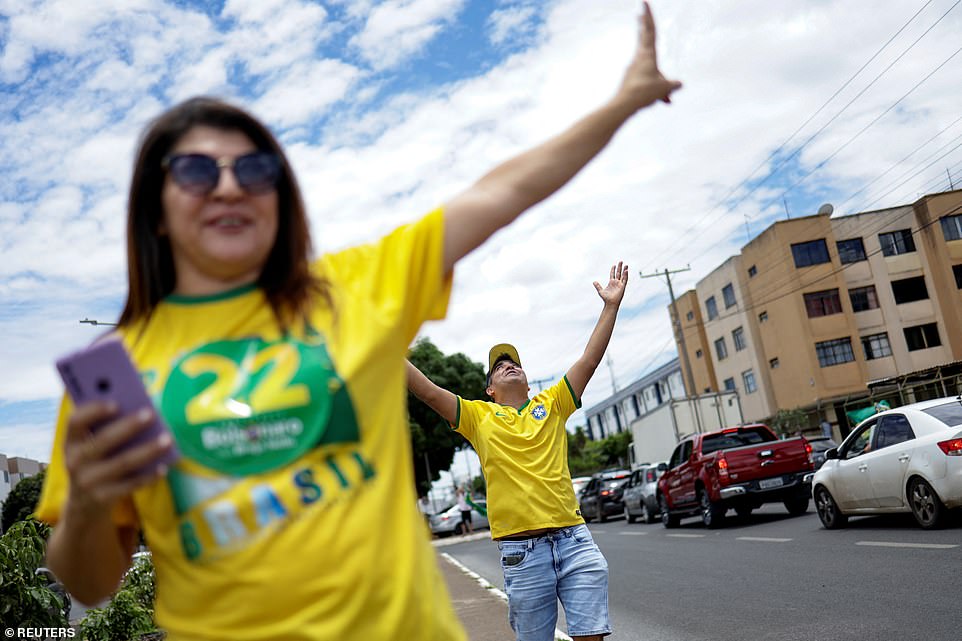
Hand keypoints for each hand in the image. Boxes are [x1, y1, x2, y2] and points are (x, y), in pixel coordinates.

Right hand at [62, 401, 172, 519]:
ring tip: (167, 439)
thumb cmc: (96, 461)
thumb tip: (139, 410)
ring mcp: (88, 482)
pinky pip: (131, 485)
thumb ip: (107, 427)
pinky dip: (148, 476)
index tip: (116, 403)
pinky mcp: (103, 498)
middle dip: (128, 426)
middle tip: (151, 414)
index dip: (93, 411)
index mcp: (71, 442)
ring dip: (147, 450)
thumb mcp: (91, 445)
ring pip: (122, 463)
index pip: (75, 422)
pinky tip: (164, 466)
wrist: (84, 503)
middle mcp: (75, 461)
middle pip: (103, 440)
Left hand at [594, 261, 628, 305]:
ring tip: (626, 265)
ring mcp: (620, 284)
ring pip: (623, 276)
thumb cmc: (606, 298)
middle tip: (621, 261)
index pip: (613, 274)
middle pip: (618, 273)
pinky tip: (626, 271)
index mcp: (611, 283)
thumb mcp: (600, 291)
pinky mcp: (622, 287)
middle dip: (620, 267)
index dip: (613, 269)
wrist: (610, 303)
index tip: (614, 265)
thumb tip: (594, 281)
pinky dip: (626, 275)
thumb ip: (597, 286)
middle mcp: (616, 282)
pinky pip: (625, 280)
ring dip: (624, 270)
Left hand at [616, 2, 681, 109]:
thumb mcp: (664, 89)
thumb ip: (673, 86)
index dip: (649, 15)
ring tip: (650, 60)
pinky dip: (652, 82)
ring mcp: (633, 68)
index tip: (644, 2)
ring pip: (646, 60)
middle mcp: (639, 58)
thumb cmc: (644, 93)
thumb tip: (678, 85)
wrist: (623, 105)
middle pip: (642, 37)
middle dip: (643, 25)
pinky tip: (658, 96)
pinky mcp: (630, 78)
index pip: (650, 30)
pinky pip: (645, 76)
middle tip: (640, 14)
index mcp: (648, 54)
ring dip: (650, 60)